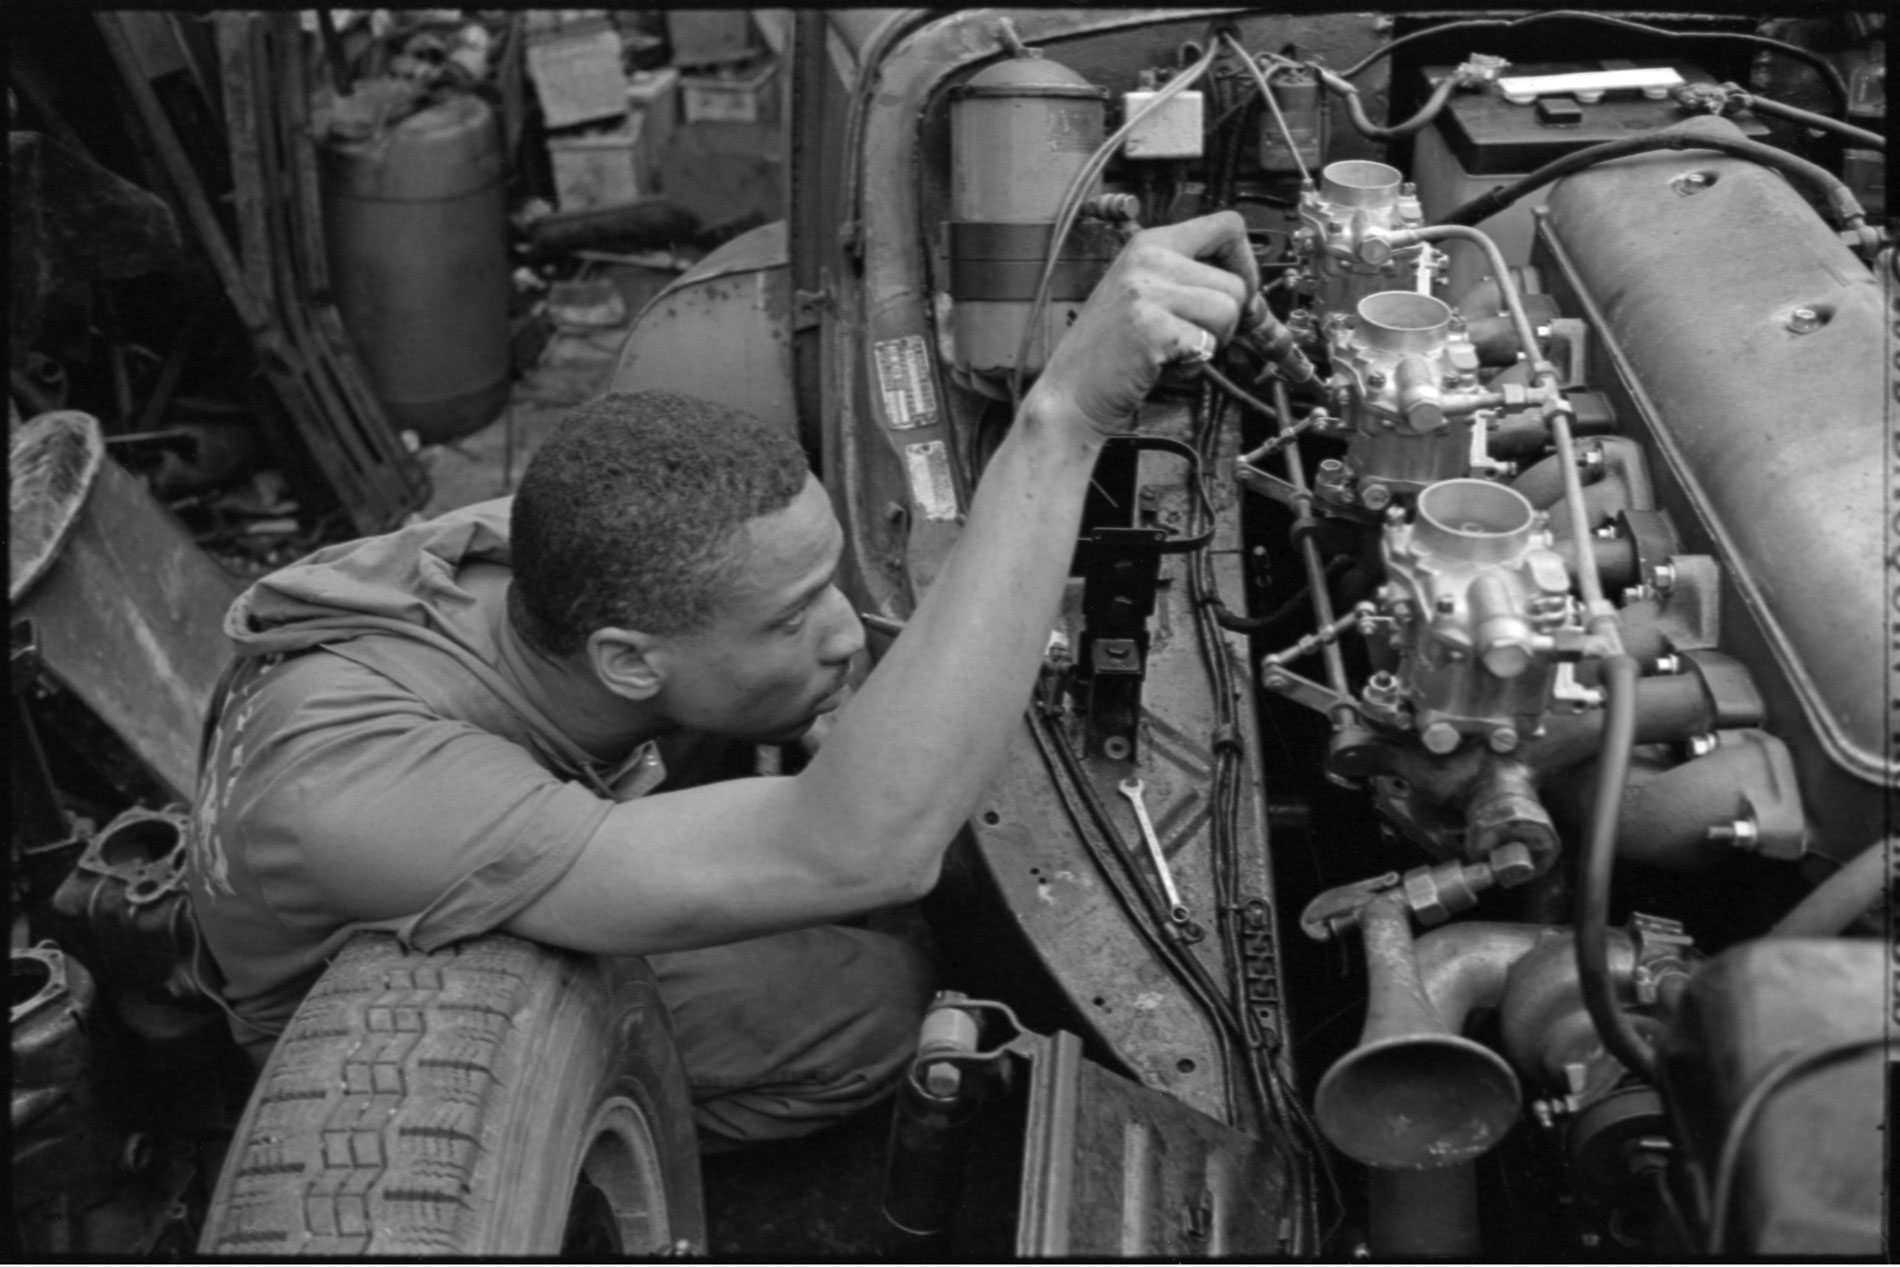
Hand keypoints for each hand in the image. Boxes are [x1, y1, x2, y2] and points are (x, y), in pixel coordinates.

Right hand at [1029, 211, 1256, 435]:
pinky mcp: (1149, 326)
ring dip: (1212, 342)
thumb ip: (1194, 284)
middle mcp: (1147, 259)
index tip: (1239, 291)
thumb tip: (1255, 296)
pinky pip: (1207, 343)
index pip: (1227, 226)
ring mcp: (1145, 291)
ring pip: (1228, 312)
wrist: (1071, 390)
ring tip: (1175, 350)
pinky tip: (1164, 364)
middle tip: (1194, 336)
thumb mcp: (1148, 296)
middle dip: (1228, 320)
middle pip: (1235, 283)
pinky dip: (1194, 364)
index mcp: (1149, 243)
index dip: (1245, 263)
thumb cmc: (1111, 349)